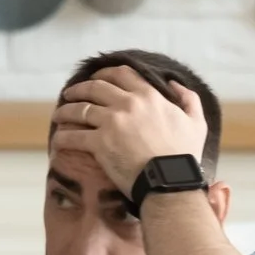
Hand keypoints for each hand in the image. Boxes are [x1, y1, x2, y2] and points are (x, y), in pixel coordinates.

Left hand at [50, 67, 209, 196]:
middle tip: (70, 94)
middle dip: (79, 89)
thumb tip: (174, 83)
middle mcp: (127, 104)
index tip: (95, 78)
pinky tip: (58, 139)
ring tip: (59, 114)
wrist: (170, 181)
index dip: (104, 73)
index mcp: (149, 95)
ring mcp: (111, 122)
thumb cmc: (184, 155)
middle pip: (95, 88)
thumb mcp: (196, 121)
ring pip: (80, 109)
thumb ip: (187, 98)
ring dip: (66, 110)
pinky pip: (74, 135)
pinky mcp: (99, 143)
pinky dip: (63, 136)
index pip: (121, 74)